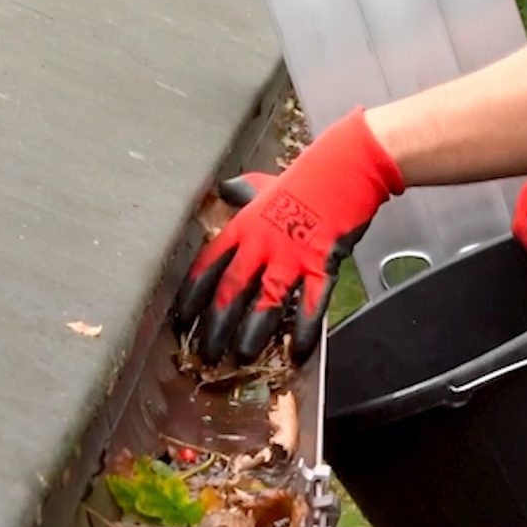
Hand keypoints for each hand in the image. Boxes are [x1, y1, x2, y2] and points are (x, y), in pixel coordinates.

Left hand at [174, 108, 403, 364]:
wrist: (344, 168)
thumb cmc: (305, 177)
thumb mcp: (263, 183)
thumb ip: (242, 192)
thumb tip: (223, 189)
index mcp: (243, 226)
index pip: (209, 265)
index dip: (193, 295)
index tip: (182, 319)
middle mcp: (261, 244)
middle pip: (230, 290)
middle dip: (215, 325)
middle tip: (205, 353)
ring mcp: (291, 256)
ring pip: (264, 302)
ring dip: (251, 334)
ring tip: (242, 358)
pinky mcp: (320, 264)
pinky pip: (310, 305)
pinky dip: (304, 331)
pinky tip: (298, 353)